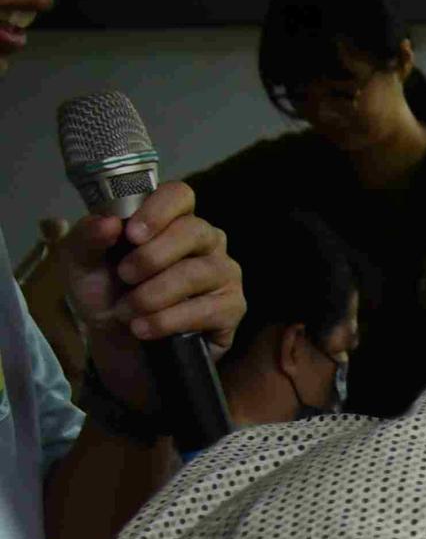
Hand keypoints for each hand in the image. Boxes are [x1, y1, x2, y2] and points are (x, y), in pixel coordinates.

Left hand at [53, 180, 240, 414]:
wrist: (120, 342)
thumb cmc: (106, 293)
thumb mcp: (80, 264)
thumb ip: (87, 238)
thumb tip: (108, 222)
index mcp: (170, 220)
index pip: (180, 195)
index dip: (158, 211)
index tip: (130, 234)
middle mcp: (205, 240)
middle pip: (194, 231)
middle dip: (153, 256)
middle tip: (124, 277)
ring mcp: (223, 273)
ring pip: (200, 272)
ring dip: (155, 294)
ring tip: (127, 313)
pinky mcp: (232, 307)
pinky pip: (209, 309)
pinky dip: (170, 320)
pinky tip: (145, 329)